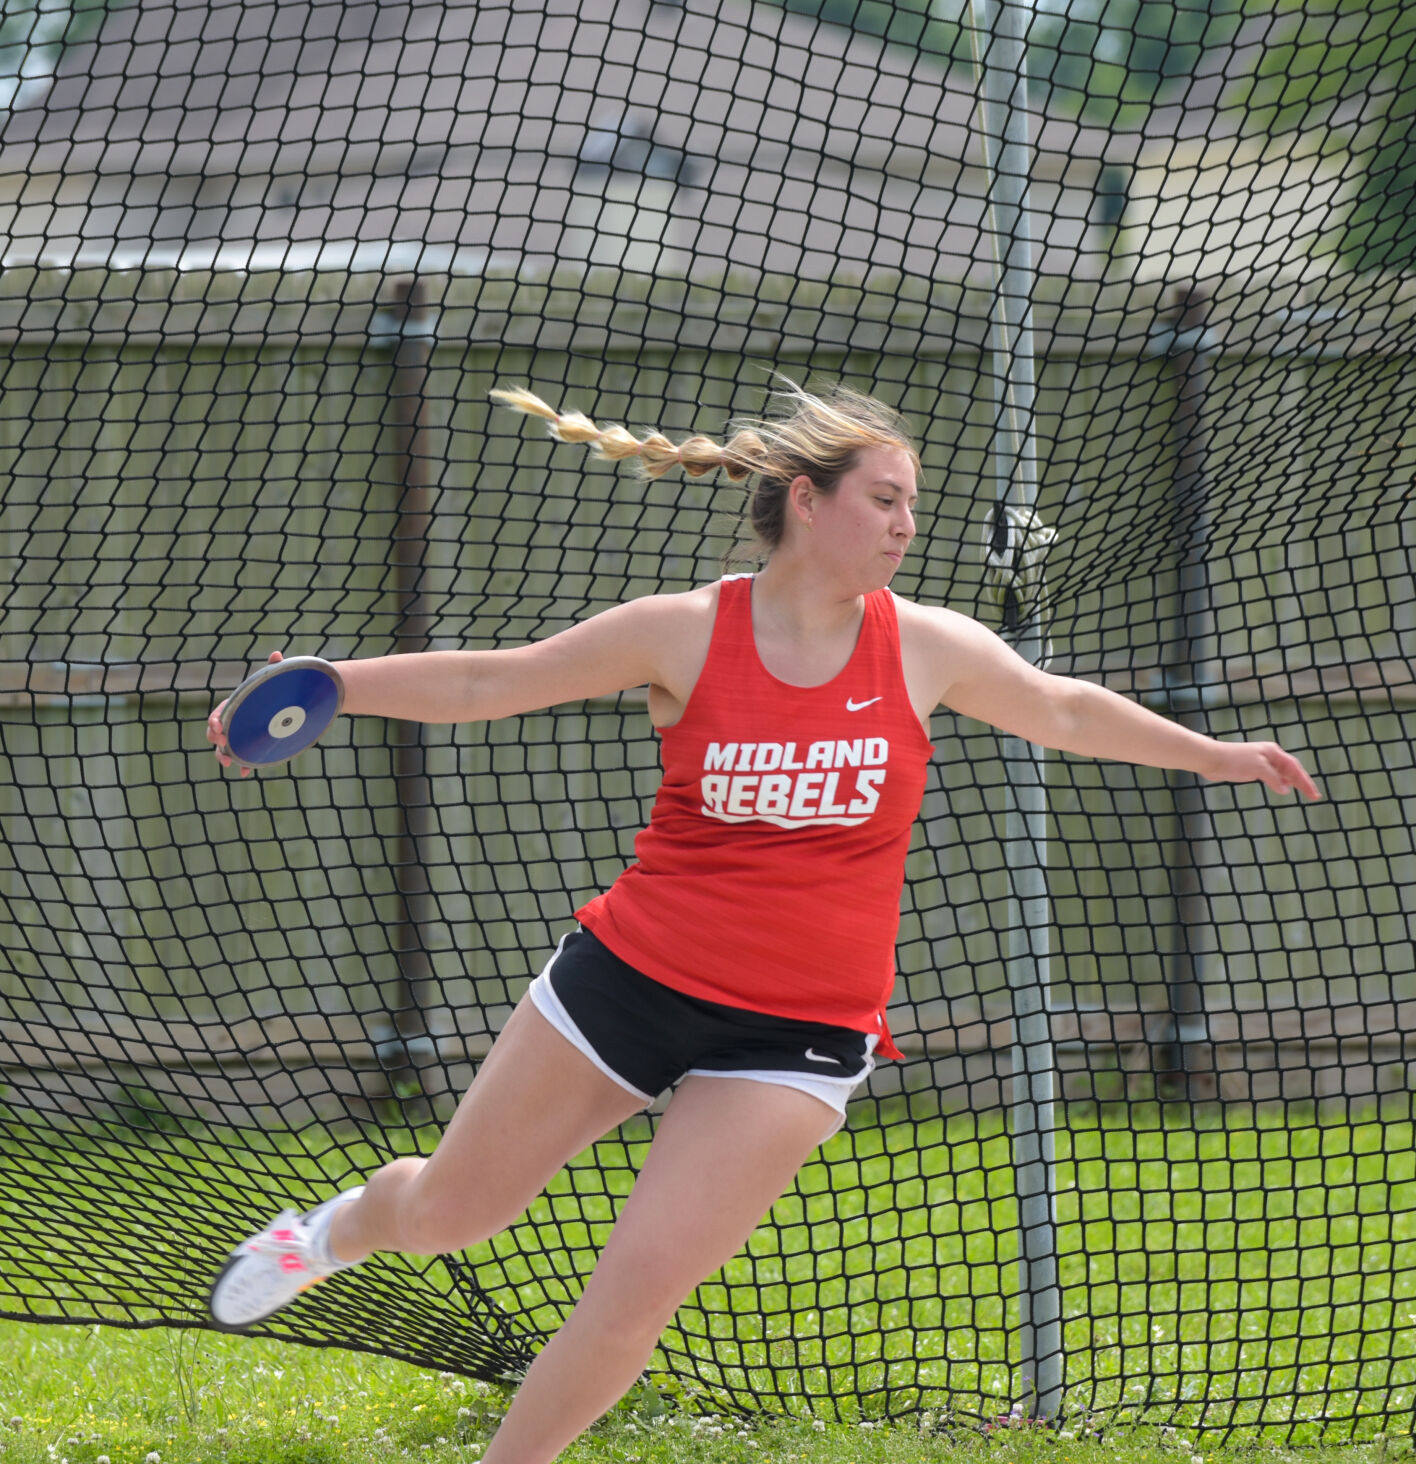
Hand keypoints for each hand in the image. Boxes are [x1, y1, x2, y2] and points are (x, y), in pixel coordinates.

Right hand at [208, 650, 282, 777]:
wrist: (294, 706)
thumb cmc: (280, 691)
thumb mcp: (276, 680)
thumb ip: (275, 668)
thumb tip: (278, 654)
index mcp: (238, 705)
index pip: (220, 712)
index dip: (215, 719)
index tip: (217, 725)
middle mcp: (237, 721)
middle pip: (217, 732)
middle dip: (214, 737)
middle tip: (222, 741)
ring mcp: (243, 735)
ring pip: (225, 748)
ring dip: (223, 755)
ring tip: (228, 762)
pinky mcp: (253, 746)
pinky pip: (243, 759)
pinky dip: (242, 766)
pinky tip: (244, 773)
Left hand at [1201, 738, 1320, 799]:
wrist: (1212, 759)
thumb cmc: (1234, 760)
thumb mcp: (1258, 769)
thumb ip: (1274, 779)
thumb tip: (1286, 789)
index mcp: (1273, 752)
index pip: (1295, 768)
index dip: (1305, 781)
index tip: (1314, 794)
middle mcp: (1269, 755)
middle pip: (1291, 770)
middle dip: (1303, 782)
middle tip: (1314, 796)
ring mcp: (1261, 761)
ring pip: (1282, 773)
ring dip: (1293, 782)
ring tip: (1304, 792)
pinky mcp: (1252, 769)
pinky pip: (1272, 776)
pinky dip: (1280, 782)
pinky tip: (1283, 788)